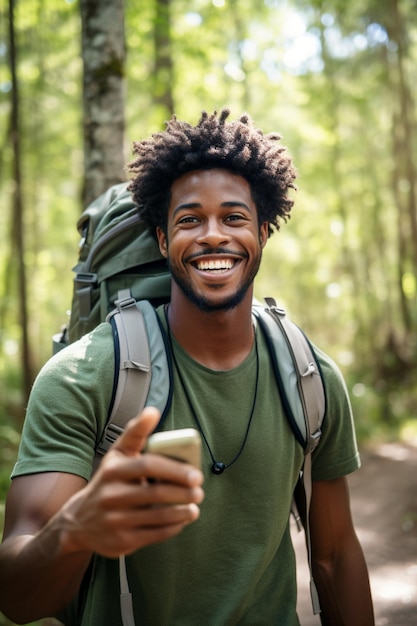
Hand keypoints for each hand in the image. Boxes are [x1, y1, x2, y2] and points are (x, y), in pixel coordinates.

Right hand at [59, 407, 204, 557]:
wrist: (78, 521)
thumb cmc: (108, 481)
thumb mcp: (116, 455)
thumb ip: (135, 433)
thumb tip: (152, 412)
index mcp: (112, 469)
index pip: (148, 465)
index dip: (174, 469)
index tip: (196, 473)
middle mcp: (111, 495)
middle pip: (156, 492)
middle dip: (184, 492)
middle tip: (200, 491)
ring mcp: (115, 520)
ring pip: (158, 516)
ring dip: (183, 511)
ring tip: (195, 506)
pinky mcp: (121, 541)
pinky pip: (155, 534)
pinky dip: (174, 527)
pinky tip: (182, 520)